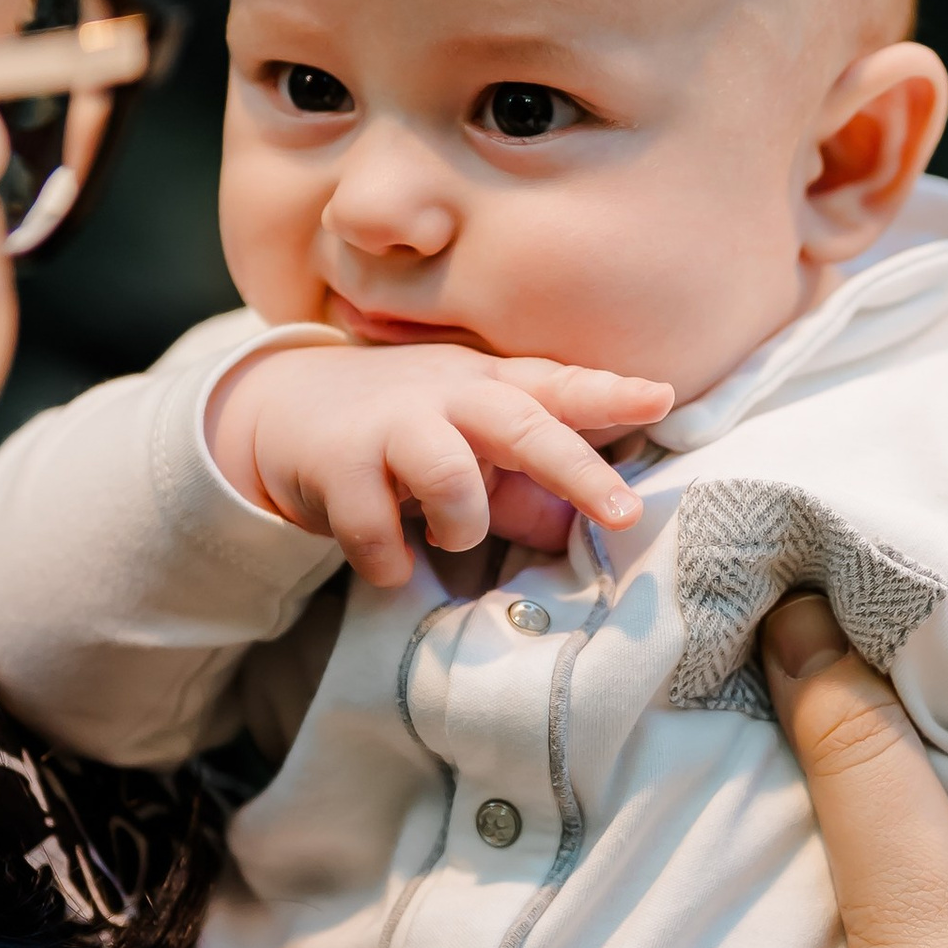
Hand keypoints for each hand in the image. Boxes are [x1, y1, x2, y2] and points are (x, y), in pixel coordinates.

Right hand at [206, 339, 671, 586]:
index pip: (560, 385)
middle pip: (522, 425)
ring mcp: (391, 424)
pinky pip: (375, 530)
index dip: (611, 393)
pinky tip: (388, 560)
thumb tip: (583, 533)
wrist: (283, 408)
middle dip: (577, 469)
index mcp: (490, 387)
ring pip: (450, 476)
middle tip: (625, 512)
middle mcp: (447, 395)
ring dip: (459, 524)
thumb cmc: (403, 431)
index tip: (664, 397)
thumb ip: (526, 493)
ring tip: (445, 533)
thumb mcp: (470, 449)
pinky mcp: (337, 463)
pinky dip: (389, 561)